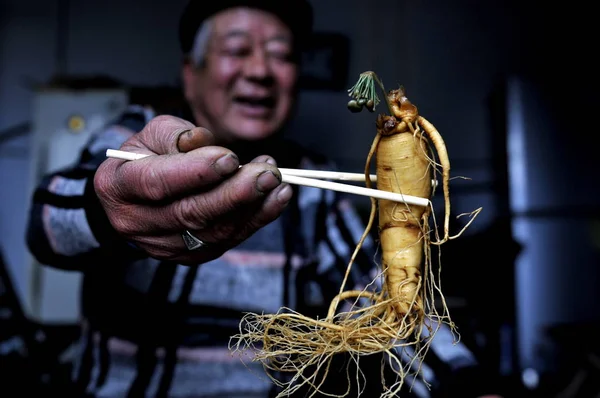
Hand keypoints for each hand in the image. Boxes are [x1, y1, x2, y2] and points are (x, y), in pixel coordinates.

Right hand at [94, 115, 292, 264]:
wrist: (138, 196)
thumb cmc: (146, 158)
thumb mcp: (152, 135)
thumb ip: (177, 135)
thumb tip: (205, 142)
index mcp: (118, 187)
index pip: (157, 183)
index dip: (196, 172)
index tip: (230, 158)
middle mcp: (137, 222)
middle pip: (190, 214)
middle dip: (235, 193)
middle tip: (267, 172)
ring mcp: (163, 245)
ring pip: (213, 232)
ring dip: (252, 207)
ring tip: (276, 181)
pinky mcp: (189, 255)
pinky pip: (227, 240)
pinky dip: (256, 220)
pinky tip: (276, 198)